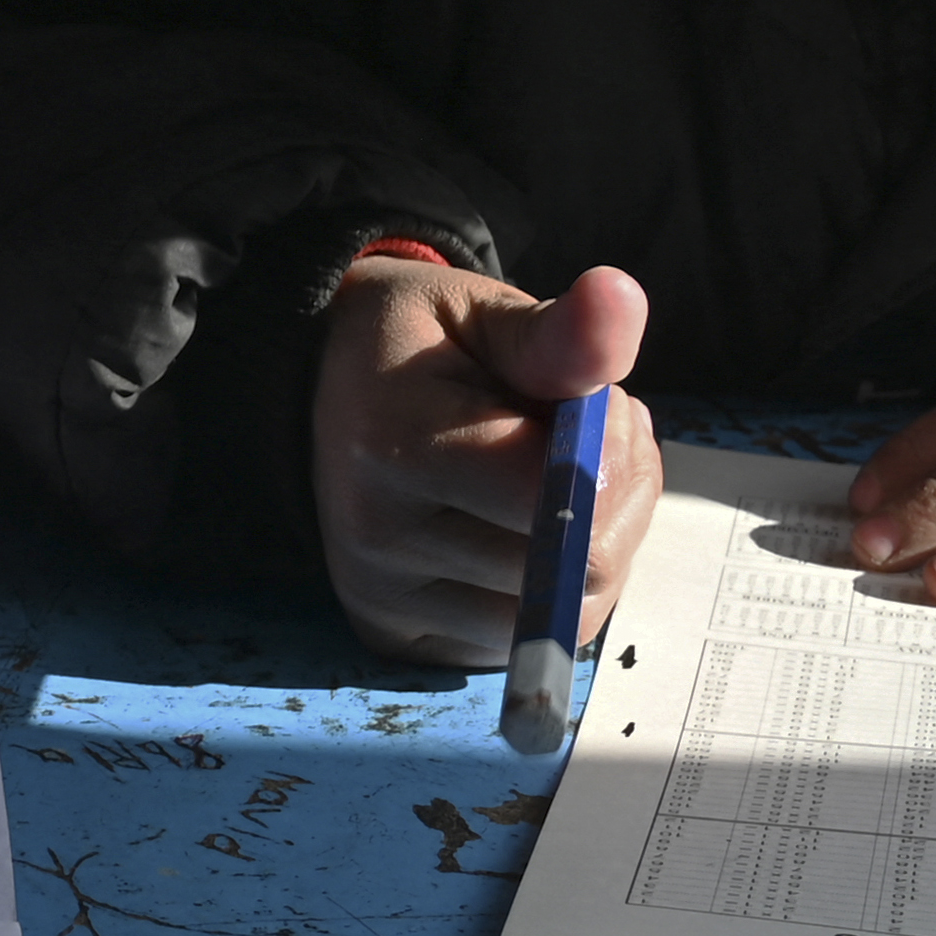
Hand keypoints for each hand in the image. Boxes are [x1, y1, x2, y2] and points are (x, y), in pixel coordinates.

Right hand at [312, 252, 660, 668]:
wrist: (314, 392)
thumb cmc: (414, 346)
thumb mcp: (480, 312)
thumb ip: (557, 330)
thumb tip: (621, 296)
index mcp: (393, 443)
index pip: (556, 496)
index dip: (612, 453)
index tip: (598, 404)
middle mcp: (378, 539)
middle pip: (579, 570)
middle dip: (616, 499)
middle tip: (590, 439)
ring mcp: (385, 600)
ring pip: (566, 617)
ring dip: (593, 545)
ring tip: (559, 480)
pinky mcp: (399, 639)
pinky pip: (525, 638)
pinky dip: (552, 587)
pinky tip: (525, 528)